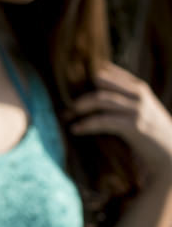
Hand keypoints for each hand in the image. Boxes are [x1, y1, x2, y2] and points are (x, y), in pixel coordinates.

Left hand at [69, 63, 171, 181]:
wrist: (170, 152)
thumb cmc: (151, 131)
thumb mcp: (142, 109)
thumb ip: (124, 97)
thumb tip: (96, 85)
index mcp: (139, 88)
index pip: (112, 73)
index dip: (90, 75)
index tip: (70, 78)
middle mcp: (139, 95)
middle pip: (103, 84)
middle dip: (81, 93)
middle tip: (65, 103)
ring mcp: (138, 110)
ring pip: (102, 100)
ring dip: (80, 108)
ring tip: (67, 115)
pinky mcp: (134, 126)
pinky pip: (103, 121)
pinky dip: (86, 125)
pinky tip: (76, 129)